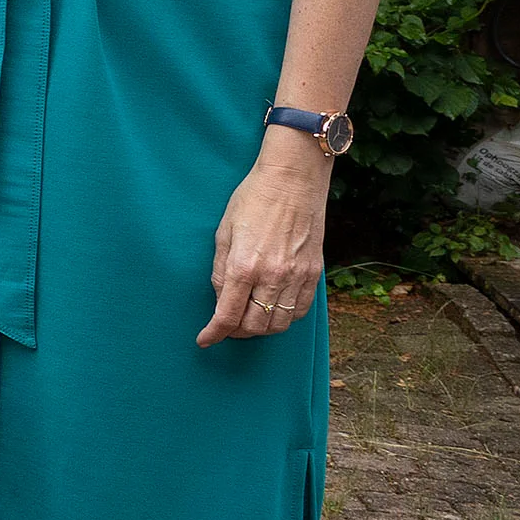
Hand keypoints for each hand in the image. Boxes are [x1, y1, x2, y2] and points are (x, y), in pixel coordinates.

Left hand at [201, 133, 328, 345]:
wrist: (293, 179)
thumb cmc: (253, 199)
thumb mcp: (223, 232)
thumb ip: (220, 270)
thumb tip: (220, 300)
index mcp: (244, 266)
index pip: (228, 316)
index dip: (214, 334)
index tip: (205, 340)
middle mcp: (273, 276)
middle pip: (255, 326)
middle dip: (237, 333)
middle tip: (226, 327)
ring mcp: (297, 275)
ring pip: (280, 323)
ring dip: (261, 328)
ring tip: (249, 320)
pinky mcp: (314, 272)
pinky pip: (301, 310)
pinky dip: (285, 317)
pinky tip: (273, 309)